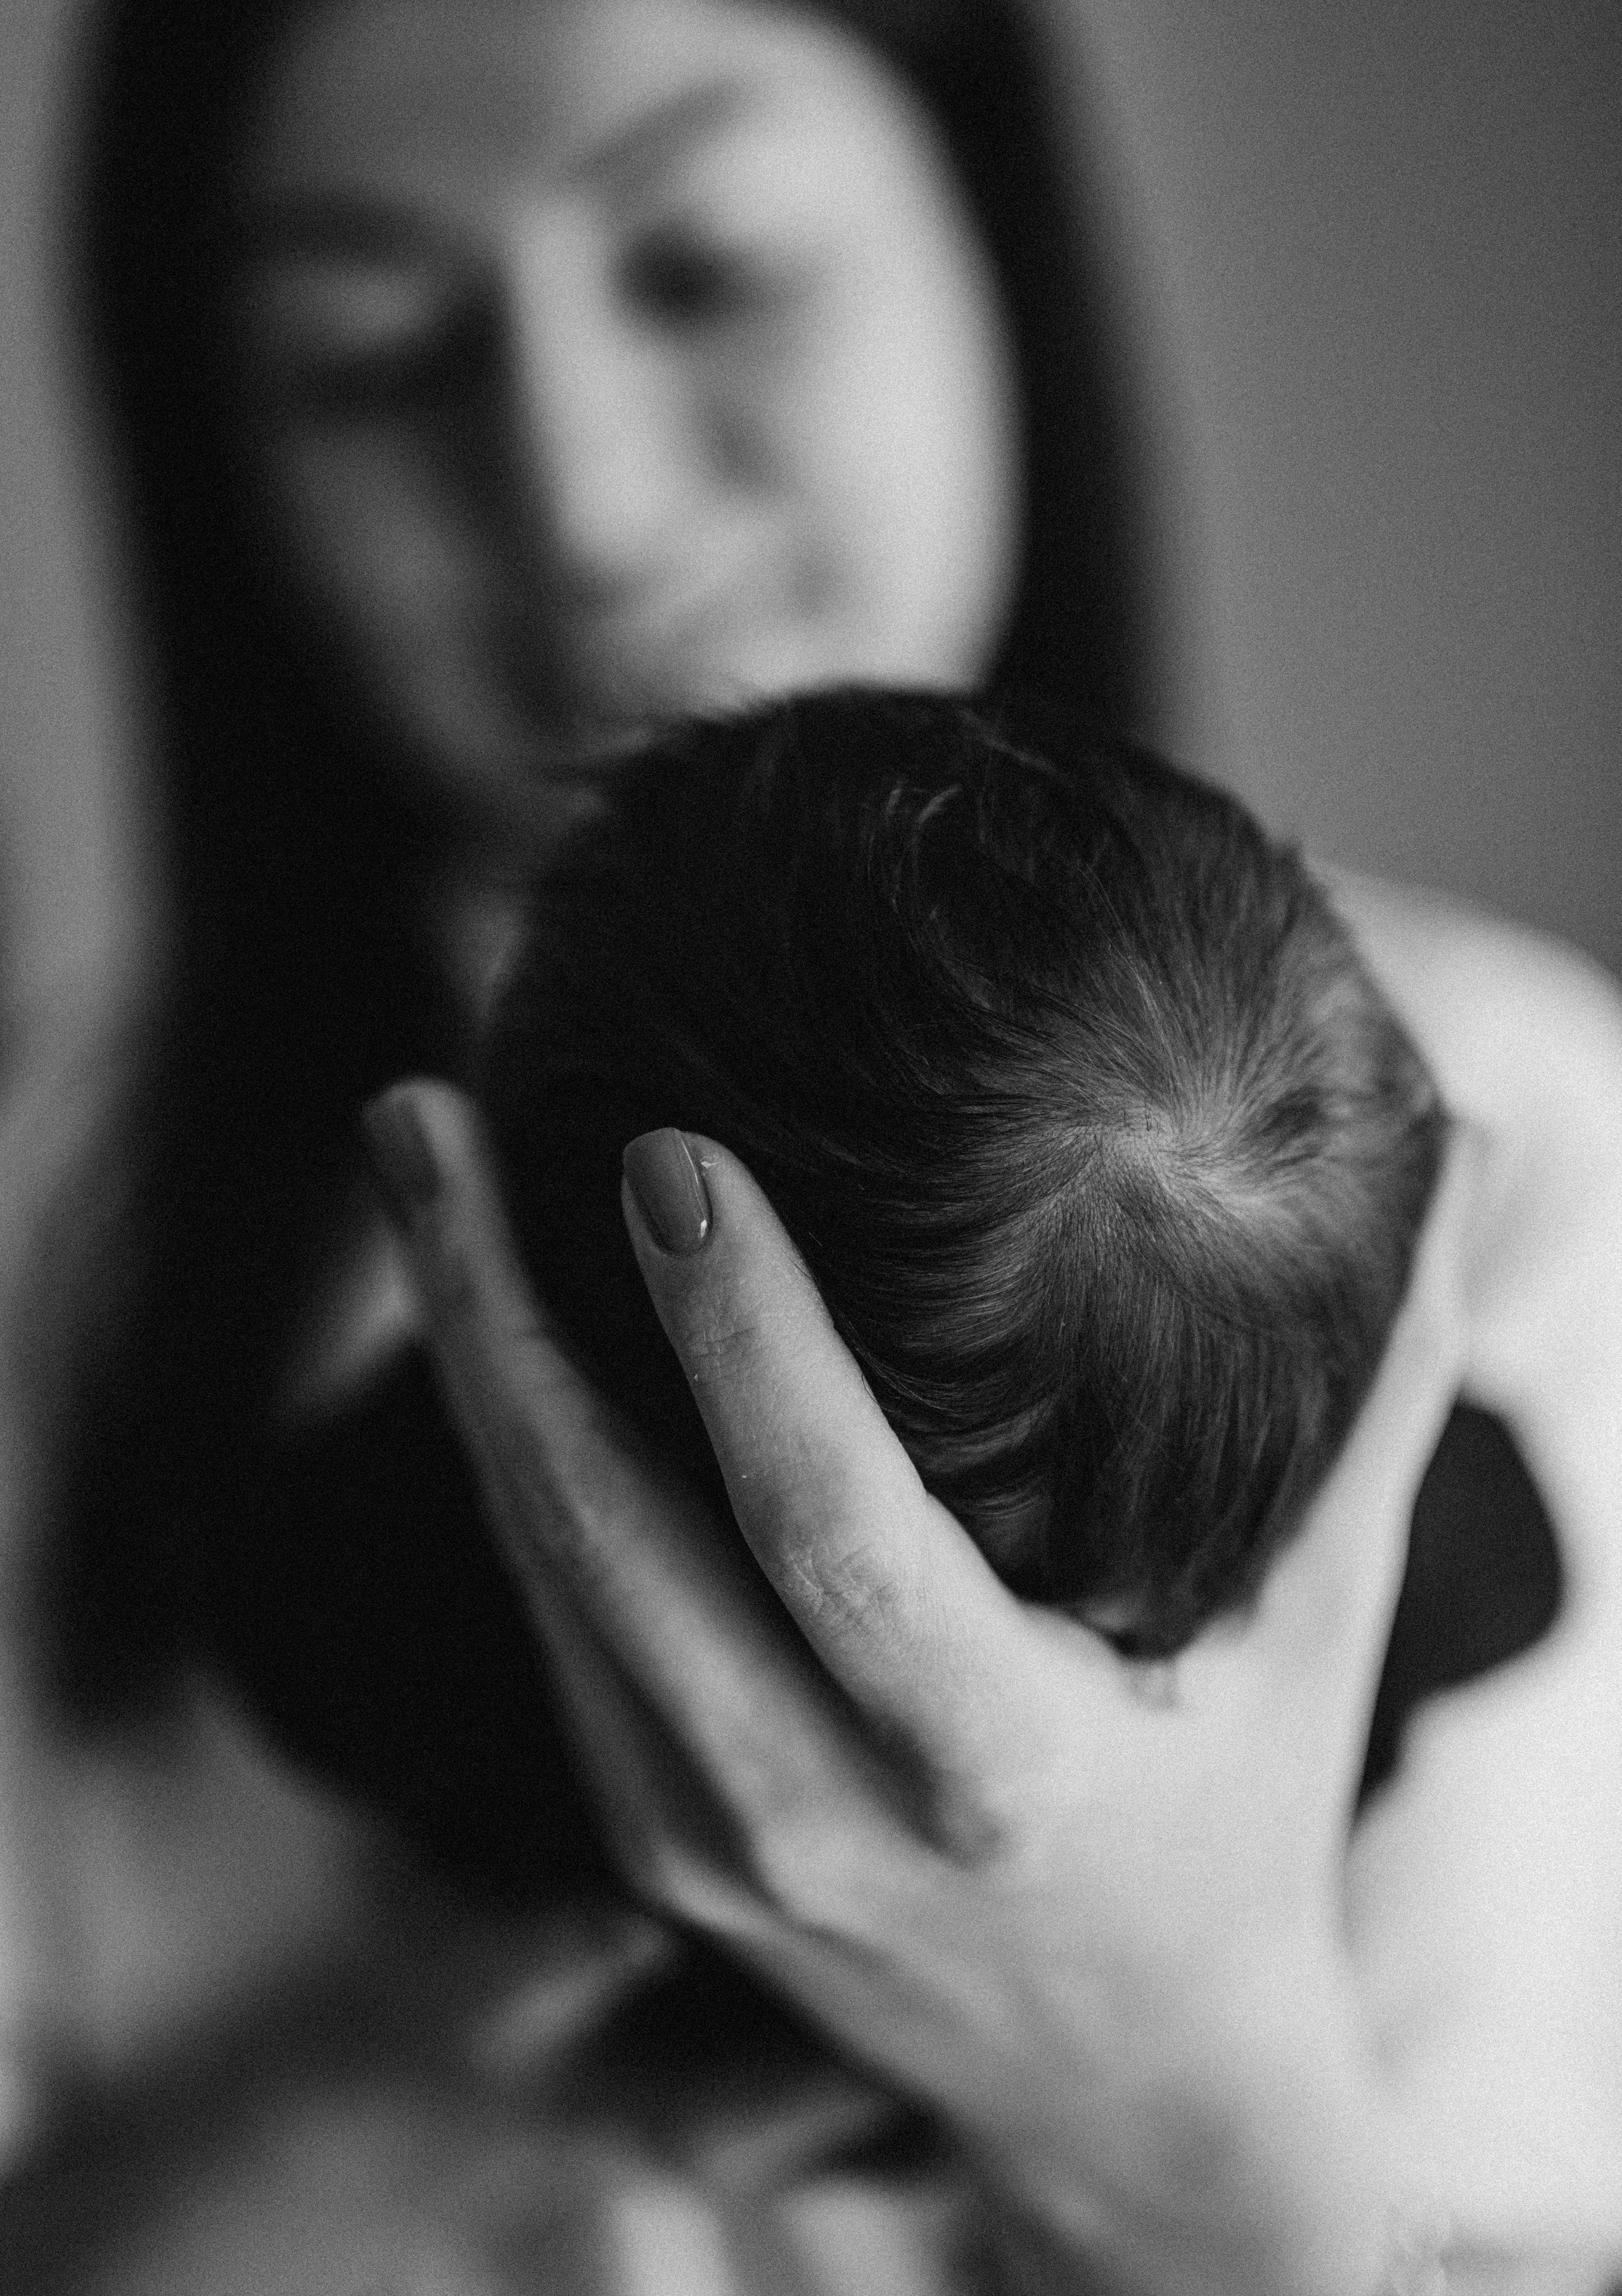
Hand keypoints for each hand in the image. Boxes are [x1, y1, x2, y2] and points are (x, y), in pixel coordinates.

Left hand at [366, 1083, 1476, 2295]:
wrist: (1119, 2092)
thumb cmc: (1237, 1824)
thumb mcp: (1320, 1630)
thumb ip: (1384, 1395)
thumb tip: (1477, 1148)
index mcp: (996, 1761)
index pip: (829, 1529)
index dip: (741, 1340)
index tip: (663, 1155)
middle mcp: (817, 1812)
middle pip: (602, 1535)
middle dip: (490, 1309)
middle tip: (423, 1105)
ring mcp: (702, 1836)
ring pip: (536, 1564)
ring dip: (463, 1357)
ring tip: (421, 1152)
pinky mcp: (643, 1834)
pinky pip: (542, 1609)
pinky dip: (500, 1447)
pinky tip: (475, 1300)